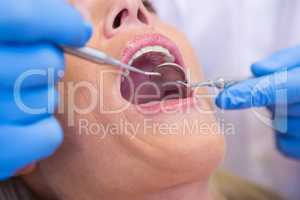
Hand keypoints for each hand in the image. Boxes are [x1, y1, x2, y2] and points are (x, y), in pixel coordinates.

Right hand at [0, 0, 91, 179]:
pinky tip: (28, 124)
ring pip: (49, 102)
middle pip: (48, 64)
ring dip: (45, 98)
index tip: (80, 30)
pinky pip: (47, 137)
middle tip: (36, 66)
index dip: (62, 22)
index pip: (23, 18)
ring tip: (20, 97)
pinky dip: (47, 132)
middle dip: (52, 64)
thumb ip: (35, 20)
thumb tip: (83, 29)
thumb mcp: (2, 28)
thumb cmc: (1, 62)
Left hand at [216, 46, 299, 158]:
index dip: (250, 93)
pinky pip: (284, 145)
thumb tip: (257, 69)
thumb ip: (286, 60)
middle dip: (272, 97)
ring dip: (281, 116)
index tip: (224, 99)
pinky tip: (299, 121)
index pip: (280, 87)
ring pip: (279, 128)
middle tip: (289, 87)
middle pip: (276, 108)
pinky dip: (285, 134)